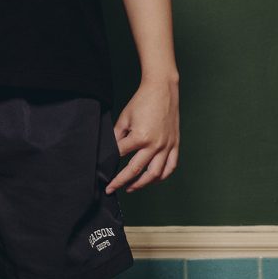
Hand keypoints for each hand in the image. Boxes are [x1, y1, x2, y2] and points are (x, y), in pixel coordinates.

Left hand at [105, 79, 179, 194]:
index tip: (102, 172)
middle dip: (121, 182)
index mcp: (140, 137)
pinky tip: (152, 179)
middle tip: (111, 189)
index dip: (109, 163)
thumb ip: (116, 136)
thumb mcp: (124, 118)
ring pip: (155, 174)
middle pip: (135, 171)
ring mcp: (166, 146)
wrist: (162, 89)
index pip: (120, 155)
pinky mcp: (175, 144)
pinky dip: (161, 176)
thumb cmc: (142, 101)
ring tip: (131, 188)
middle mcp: (155, 145)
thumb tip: (109, 151)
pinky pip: (170, 166)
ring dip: (142, 184)